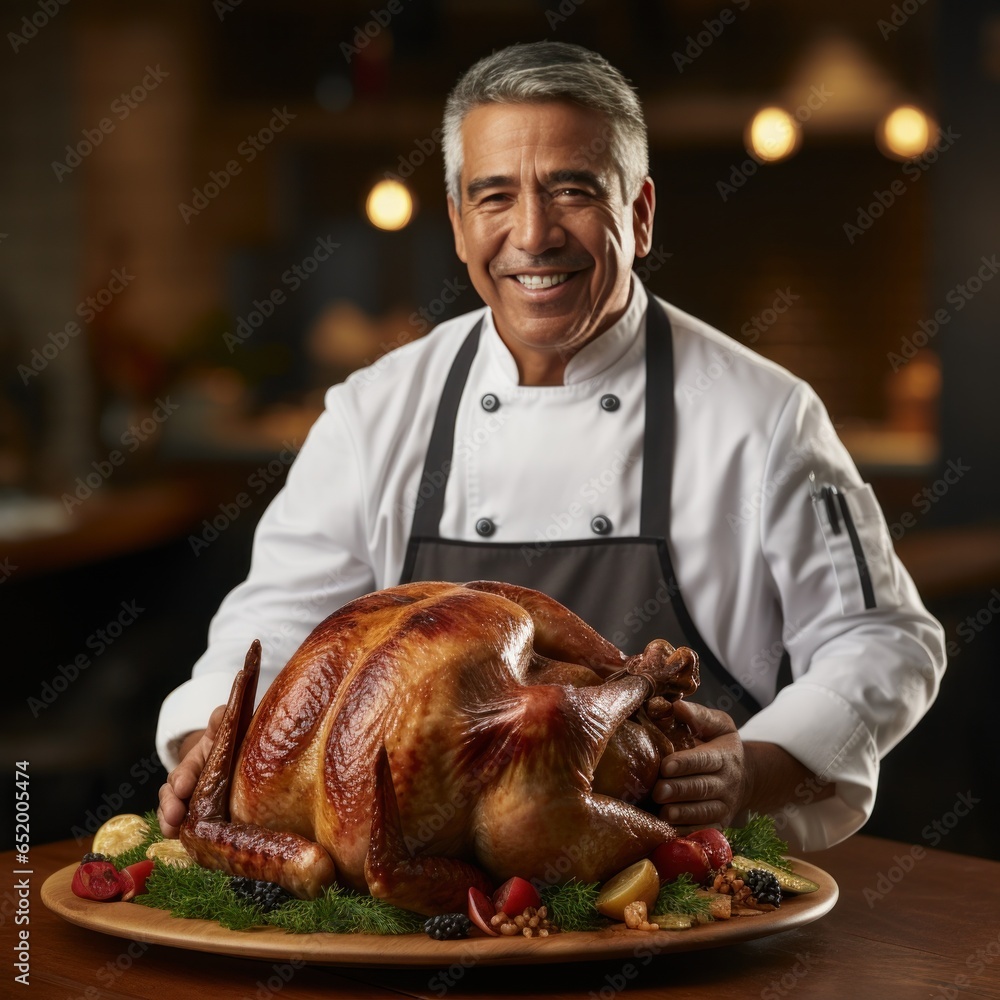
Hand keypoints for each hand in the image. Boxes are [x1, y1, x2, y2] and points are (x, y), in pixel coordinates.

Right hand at [156, 704, 225, 838]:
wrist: (235, 763)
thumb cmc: (228, 746)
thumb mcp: (223, 732)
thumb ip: (220, 721)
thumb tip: (222, 712)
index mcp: (195, 763)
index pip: (184, 770)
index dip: (183, 778)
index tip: (183, 787)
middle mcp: (187, 785)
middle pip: (171, 795)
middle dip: (170, 806)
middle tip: (174, 816)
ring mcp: (190, 804)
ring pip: (172, 815)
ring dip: (170, 823)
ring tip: (172, 831)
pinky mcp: (197, 822)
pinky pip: (185, 830)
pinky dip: (183, 837)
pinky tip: (189, 845)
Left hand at [652, 700, 749, 828]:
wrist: (746, 777)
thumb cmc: (721, 746)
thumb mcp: (719, 725)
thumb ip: (699, 715)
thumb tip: (676, 705)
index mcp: (725, 756)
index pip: (705, 760)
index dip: (686, 763)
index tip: (666, 765)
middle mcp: (728, 783)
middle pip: (703, 788)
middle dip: (680, 790)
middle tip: (658, 791)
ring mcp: (725, 806)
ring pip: (704, 812)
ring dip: (683, 813)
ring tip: (664, 812)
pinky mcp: (720, 824)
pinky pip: (705, 830)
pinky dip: (688, 832)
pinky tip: (670, 831)